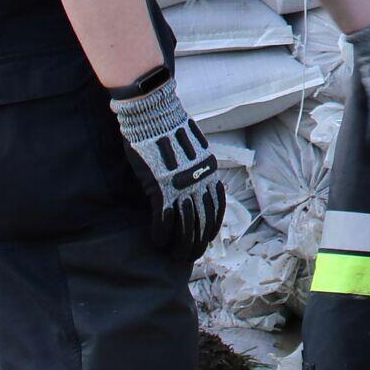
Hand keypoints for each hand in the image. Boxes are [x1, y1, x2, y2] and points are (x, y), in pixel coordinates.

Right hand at [108, 71, 225, 265]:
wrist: (154, 113)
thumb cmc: (170, 127)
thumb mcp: (195, 146)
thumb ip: (198, 166)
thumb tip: (200, 181)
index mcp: (209, 170)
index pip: (216, 207)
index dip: (211, 227)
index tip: (205, 241)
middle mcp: (199, 180)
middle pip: (202, 220)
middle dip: (196, 242)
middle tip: (189, 256)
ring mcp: (180, 184)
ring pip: (184, 224)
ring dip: (180, 243)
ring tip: (174, 255)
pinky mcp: (160, 186)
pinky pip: (163, 217)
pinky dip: (162, 233)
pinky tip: (158, 242)